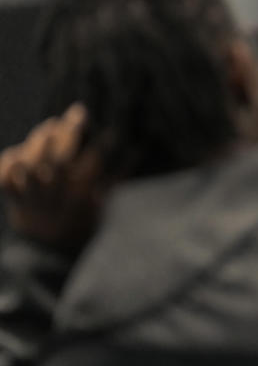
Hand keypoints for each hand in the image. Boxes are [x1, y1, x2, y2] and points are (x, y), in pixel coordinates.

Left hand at [0, 104, 104, 249]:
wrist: (50, 252)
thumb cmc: (82, 225)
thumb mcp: (102, 204)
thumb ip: (115, 178)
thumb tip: (136, 150)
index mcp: (81, 198)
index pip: (94, 166)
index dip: (104, 143)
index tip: (112, 127)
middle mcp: (56, 197)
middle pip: (58, 161)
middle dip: (69, 133)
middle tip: (78, 112)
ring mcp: (33, 198)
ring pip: (29, 166)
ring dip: (39, 143)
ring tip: (50, 126)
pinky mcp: (15, 200)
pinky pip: (4, 179)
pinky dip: (8, 162)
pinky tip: (19, 151)